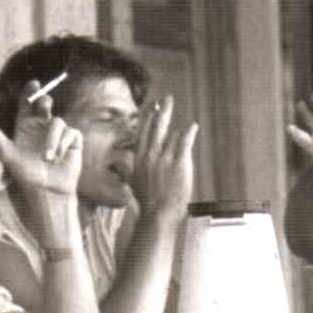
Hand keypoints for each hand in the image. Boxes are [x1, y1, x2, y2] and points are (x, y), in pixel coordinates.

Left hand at [0, 82, 82, 198]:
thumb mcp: (8, 156)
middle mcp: (41, 127)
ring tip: (48, 158)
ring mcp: (57, 133)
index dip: (29, 92)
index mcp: (25, 127)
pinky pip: (70, 132)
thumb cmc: (26, 175)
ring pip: (57, 121)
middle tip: (43, 101)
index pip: (27, 104)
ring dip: (52, 139)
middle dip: (44, 100)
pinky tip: (58, 158)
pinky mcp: (72, 140)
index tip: (34, 83)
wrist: (46, 191)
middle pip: (44, 104)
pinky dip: (62, 144)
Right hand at [130, 95, 197, 224]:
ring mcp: (164, 157)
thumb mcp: (132, 183)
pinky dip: (189, 132)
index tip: (151, 107)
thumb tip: (120, 165)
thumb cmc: (146, 201)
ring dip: (174, 127)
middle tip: (166, 99)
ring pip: (170, 134)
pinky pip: (184, 141)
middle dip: (162, 110)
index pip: (143, 132)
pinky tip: (192, 126)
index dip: (148, 117)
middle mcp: (150, 154)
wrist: (157, 213)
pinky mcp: (179, 162)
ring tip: (177, 119)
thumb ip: (127, 170)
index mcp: (139, 158)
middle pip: (156, 126)